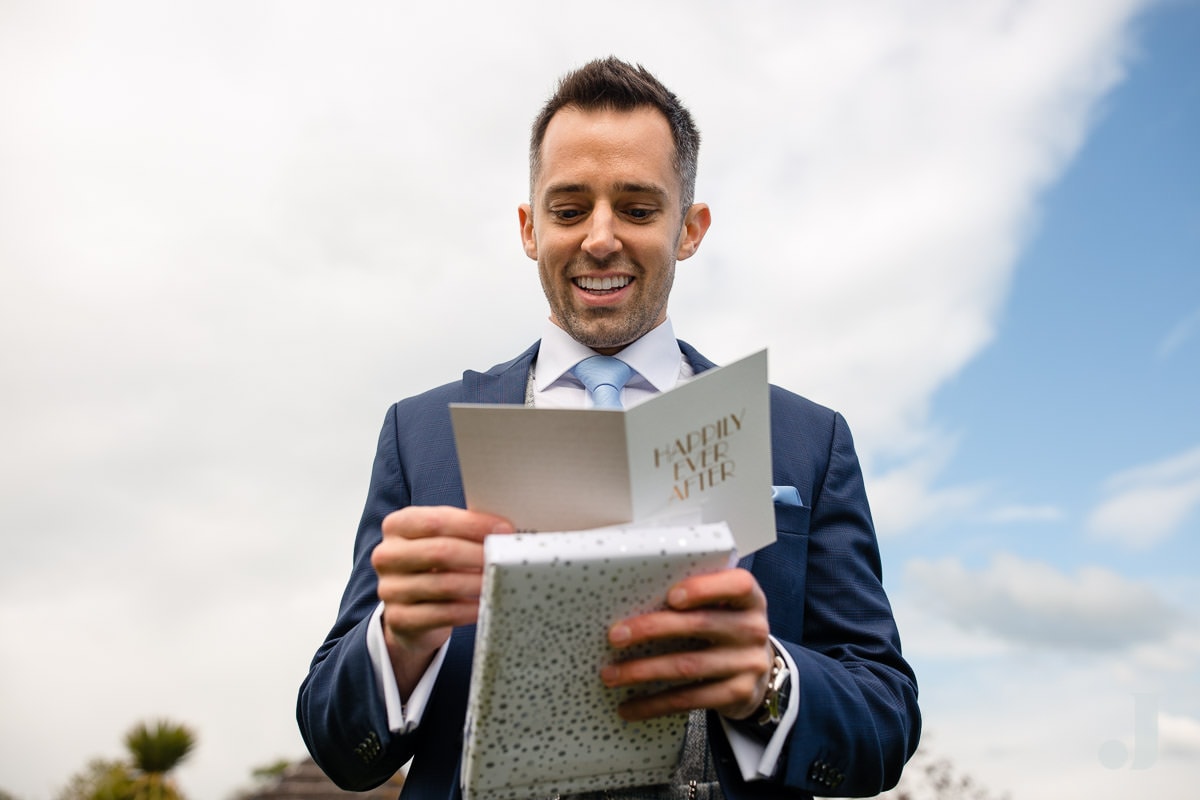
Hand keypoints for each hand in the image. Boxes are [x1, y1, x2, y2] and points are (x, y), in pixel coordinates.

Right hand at [371, 505, 512, 696]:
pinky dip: (470, 609)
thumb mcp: (441, 539)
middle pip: (440, 551)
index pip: (436, 521)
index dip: (474, 524)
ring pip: (444, 584)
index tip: (504, 530)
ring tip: (501, 581)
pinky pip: (443, 614)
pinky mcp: (400, 619)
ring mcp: (390, 589)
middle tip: (506, 558)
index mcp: (396, 526)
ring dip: (479, 583)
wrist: (410, 608)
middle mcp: (387, 555)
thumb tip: (504, 530)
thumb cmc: (433, 565)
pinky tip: (486, 605)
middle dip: (479, 554)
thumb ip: (464, 529)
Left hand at [599, 568, 773, 721]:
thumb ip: (696, 597)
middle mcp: (753, 629)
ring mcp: (748, 664)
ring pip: (688, 666)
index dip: (705, 588)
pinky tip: (630, 707)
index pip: (738, 585)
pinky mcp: (737, 694)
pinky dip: (654, 704)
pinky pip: (689, 699)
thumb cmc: (725, 627)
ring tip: (611, 675)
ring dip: (643, 671)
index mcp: (749, 598)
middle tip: (615, 636)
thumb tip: (632, 598)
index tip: (671, 595)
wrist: (757, 670)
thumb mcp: (722, 605)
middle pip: (700, 625)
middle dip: (651, 629)